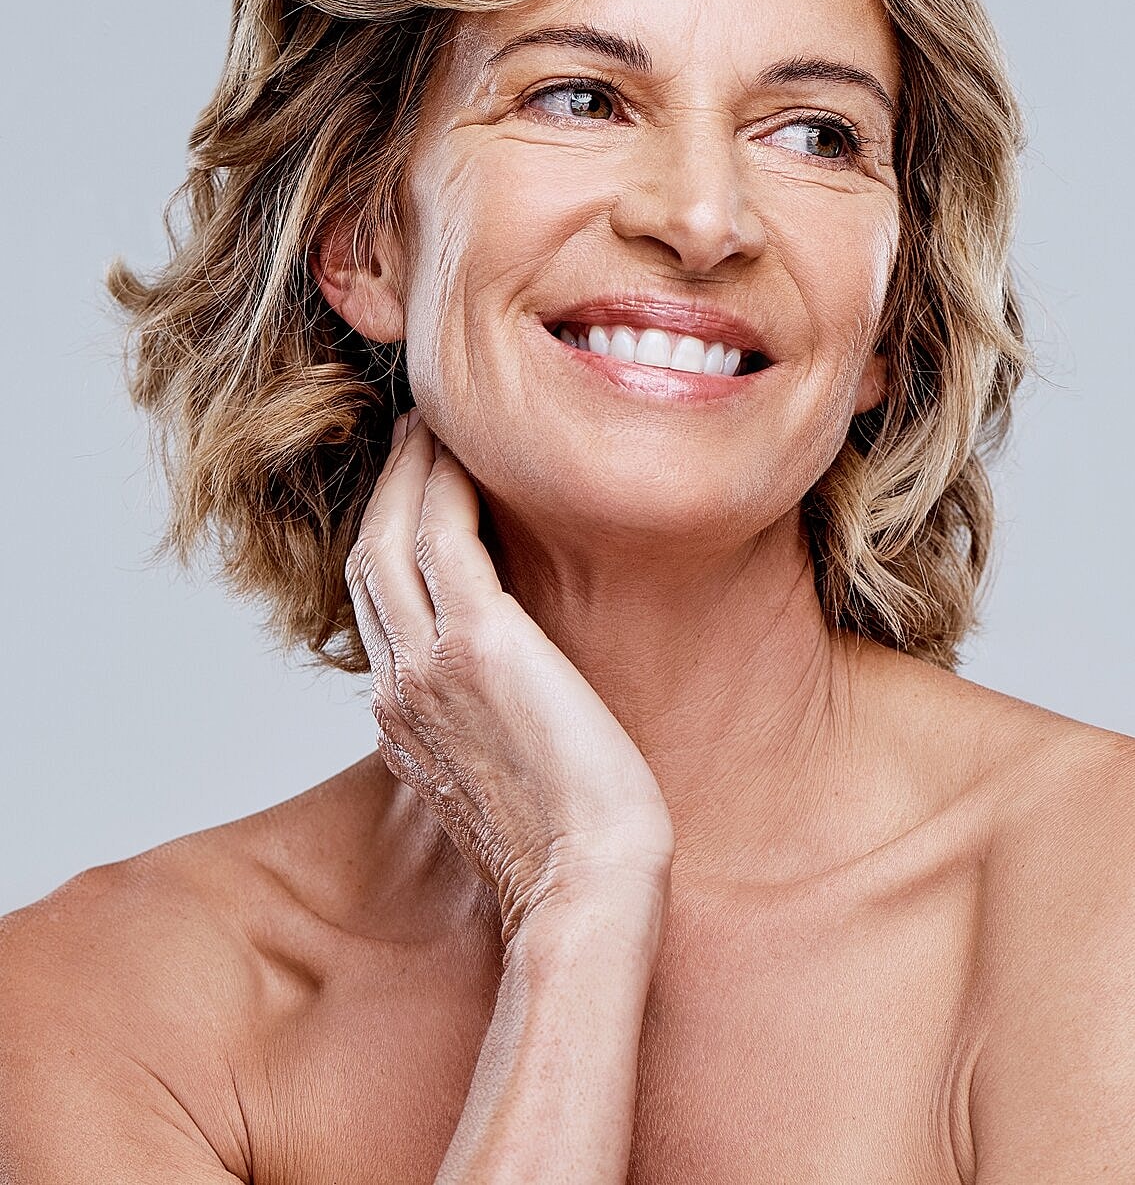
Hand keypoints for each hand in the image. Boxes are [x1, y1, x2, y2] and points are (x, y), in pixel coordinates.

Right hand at [345, 410, 673, 947]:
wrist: (587, 888)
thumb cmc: (569, 846)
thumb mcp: (500, 781)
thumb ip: (480, 727)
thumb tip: (506, 691)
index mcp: (401, 722)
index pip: (378, 606)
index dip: (388, 538)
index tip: (416, 490)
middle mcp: (397, 690)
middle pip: (368, 561)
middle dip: (387, 489)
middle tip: (414, 435)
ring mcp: (427, 668)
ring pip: (392, 539)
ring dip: (409, 472)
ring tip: (434, 424)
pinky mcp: (479, 647)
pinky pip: (445, 540)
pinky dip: (446, 488)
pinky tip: (466, 452)